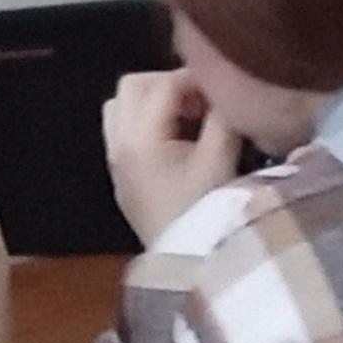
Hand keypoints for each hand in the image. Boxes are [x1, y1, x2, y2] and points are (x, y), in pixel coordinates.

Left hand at [103, 68, 245, 246]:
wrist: (187, 264)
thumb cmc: (207, 211)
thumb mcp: (222, 158)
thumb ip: (224, 114)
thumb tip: (226, 86)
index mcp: (140, 138)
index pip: (162, 83)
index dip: (196, 78)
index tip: (223, 90)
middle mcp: (118, 145)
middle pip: (132, 87)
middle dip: (169, 84)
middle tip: (202, 103)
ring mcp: (116, 162)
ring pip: (123, 108)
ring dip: (154, 103)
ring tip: (190, 121)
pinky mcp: (122, 178)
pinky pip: (124, 132)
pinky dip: (147, 124)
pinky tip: (179, 142)